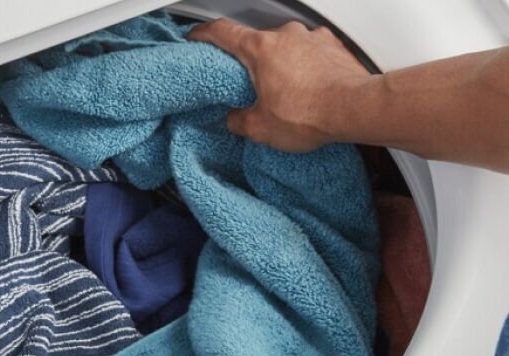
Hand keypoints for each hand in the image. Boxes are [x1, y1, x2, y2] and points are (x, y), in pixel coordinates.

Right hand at [188, 19, 370, 151]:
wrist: (354, 109)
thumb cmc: (310, 113)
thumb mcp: (260, 128)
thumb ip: (238, 120)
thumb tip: (233, 118)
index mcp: (260, 49)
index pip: (223, 32)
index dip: (205, 34)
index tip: (196, 37)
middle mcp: (285, 35)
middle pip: (257, 42)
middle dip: (252, 62)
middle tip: (250, 85)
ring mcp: (311, 38)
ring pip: (286, 47)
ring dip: (282, 65)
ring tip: (285, 93)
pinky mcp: (333, 46)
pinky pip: (311, 53)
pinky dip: (305, 67)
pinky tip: (308, 89)